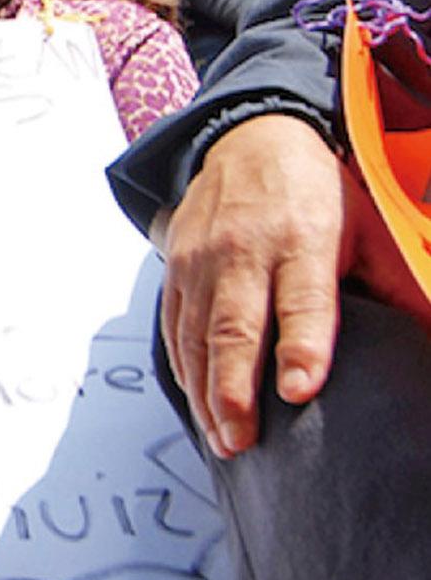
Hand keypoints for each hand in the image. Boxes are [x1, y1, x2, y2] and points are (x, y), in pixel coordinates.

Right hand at [159, 113, 430, 456]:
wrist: (248, 139)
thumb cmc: (315, 190)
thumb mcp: (369, 224)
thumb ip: (394, 282)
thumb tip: (428, 334)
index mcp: (303, 237)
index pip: (303, 298)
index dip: (302, 345)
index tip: (300, 389)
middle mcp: (244, 250)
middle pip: (235, 326)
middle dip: (235, 387)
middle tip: (243, 438)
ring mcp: (201, 261)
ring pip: (197, 335)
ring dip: (206, 393)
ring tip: (223, 440)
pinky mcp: (176, 271)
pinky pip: (175, 329)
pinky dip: (184, 372)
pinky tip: (200, 407)